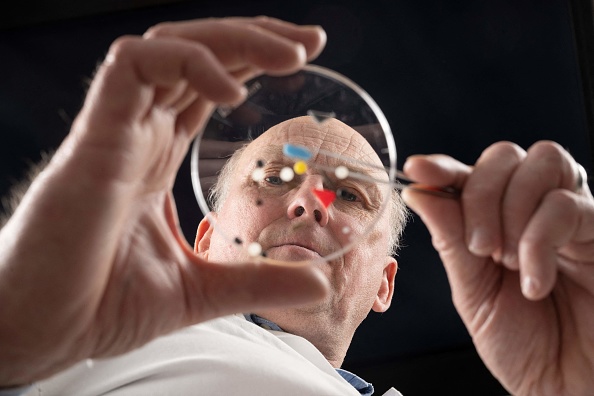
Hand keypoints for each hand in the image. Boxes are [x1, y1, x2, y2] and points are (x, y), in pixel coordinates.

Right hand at [0, 17, 327, 385]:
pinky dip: (188, 64)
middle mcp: (139, 133)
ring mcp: (117, 129)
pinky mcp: (96, 136)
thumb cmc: (103, 305)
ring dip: (234, 40)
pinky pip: (134, 67)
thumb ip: (258, 282)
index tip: (305, 57)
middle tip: (311, 41)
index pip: (209, 86)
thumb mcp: (200, 289)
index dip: (253, 63)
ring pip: (172, 47)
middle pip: (199, 56)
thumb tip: (320, 285)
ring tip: (290, 55)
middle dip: (256, 38)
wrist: (45, 330)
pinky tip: (231, 93)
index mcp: (158, 156)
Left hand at [402, 141, 593, 394]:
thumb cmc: (522, 343)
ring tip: (507, 262)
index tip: (418, 170)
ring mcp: (569, 215)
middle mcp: (532, 209)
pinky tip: (535, 280)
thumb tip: (419, 193)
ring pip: (541, 163)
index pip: (468, 174)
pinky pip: (568, 205)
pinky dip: (540, 240)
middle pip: (504, 156)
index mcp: (495, 221)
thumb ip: (451, 240)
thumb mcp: (473, 291)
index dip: (442, 167)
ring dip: (512, 211)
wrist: (564, 384)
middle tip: (479, 248)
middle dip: (480, 195)